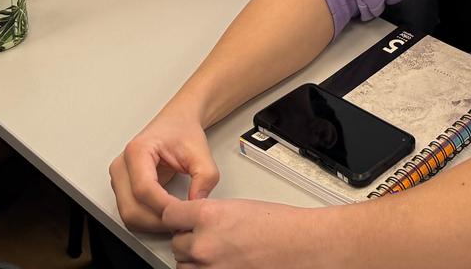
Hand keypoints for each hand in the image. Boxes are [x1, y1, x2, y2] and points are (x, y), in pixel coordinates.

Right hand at [111, 109, 220, 233]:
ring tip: (177, 218)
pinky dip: (149, 220)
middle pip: (132, 208)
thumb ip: (204, 177)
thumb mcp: (200, 151)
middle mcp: (122, 165)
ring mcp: (119, 179)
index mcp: (137, 151)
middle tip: (183, 221)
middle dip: (159, 220)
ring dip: (153, 223)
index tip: (183, 213)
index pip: (144, 189)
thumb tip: (196, 203)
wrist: (176, 123)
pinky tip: (168, 215)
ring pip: (129, 215)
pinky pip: (132, 213)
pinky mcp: (123, 189)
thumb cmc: (182, 131)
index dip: (164, 206)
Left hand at [163, 196, 311, 268]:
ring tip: (218, 252)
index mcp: (209, 216)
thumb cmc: (280, 226)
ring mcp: (210, 268)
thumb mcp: (239, 206)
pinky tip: (222, 262)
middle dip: (189, 240)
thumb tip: (196, 222)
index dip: (177, 217)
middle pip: (176, 243)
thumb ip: (211, 214)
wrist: (301, 245)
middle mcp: (204, 244)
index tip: (180, 219)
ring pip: (184, 265)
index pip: (170, 216)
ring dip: (195, 259)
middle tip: (208, 236)